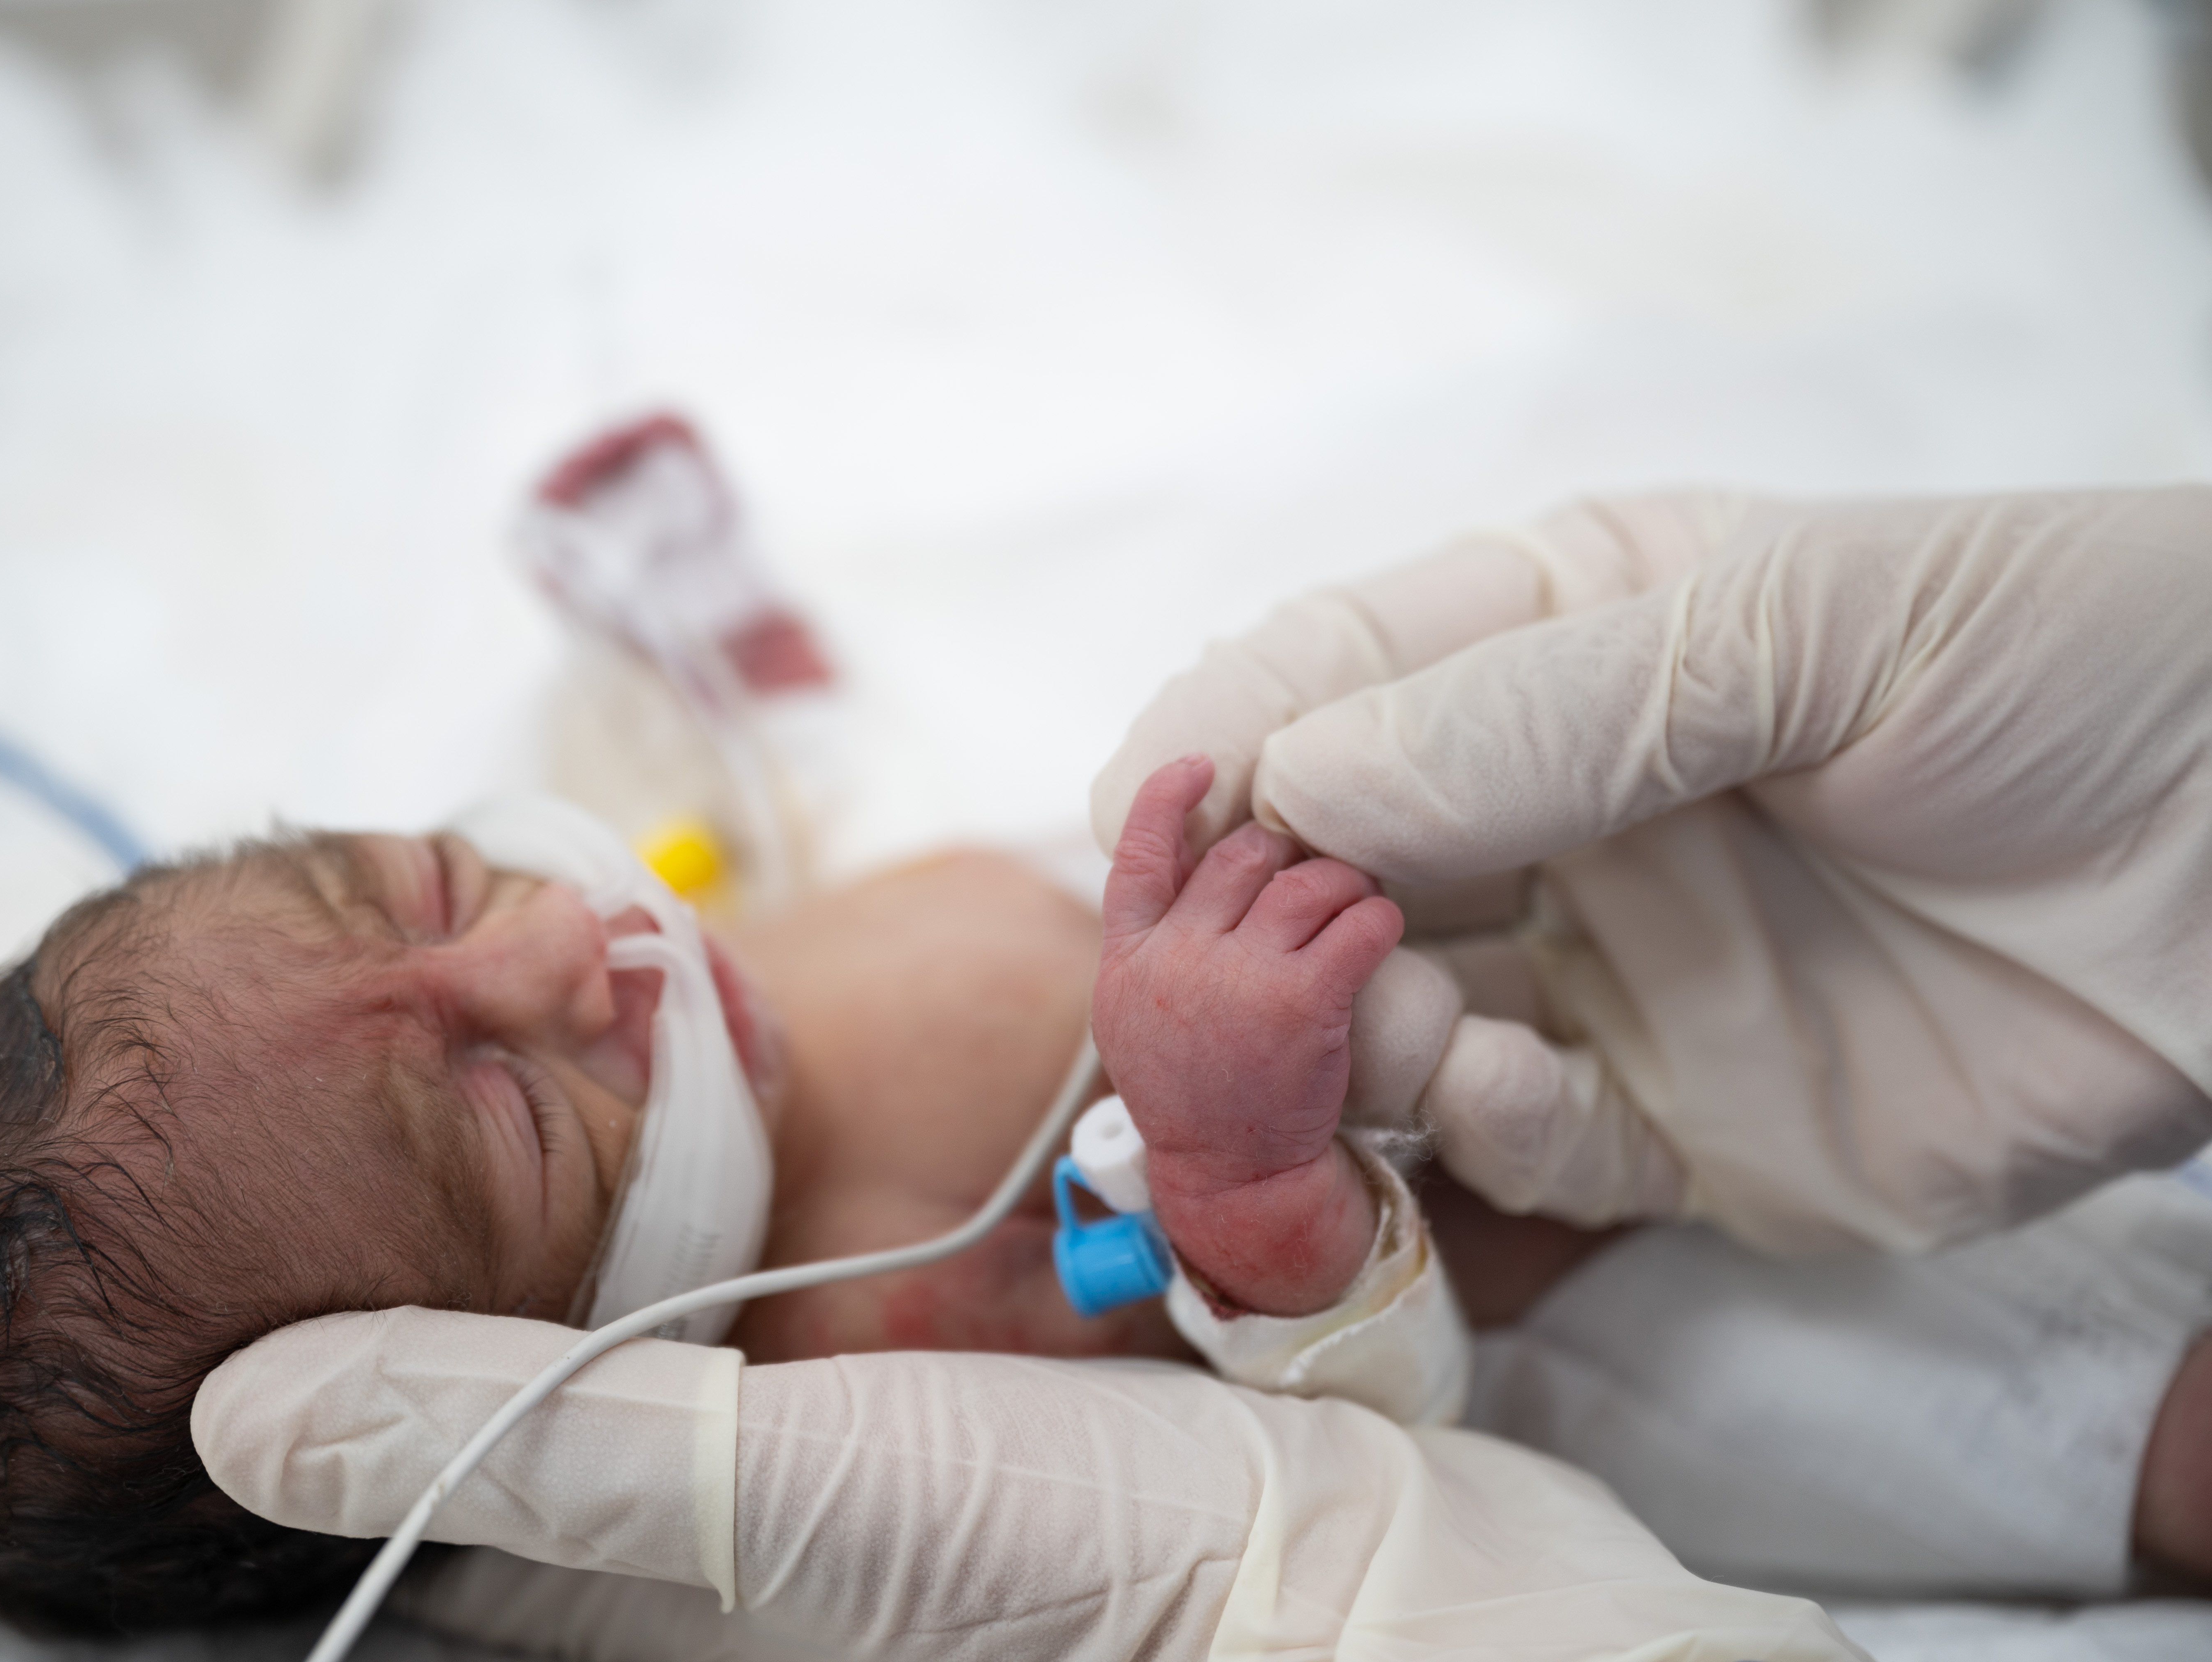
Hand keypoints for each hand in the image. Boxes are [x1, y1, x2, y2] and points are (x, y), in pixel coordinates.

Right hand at [1093, 755, 1403, 1314]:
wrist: (1233, 1178)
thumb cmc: (1192, 1095)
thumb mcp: (1135, 1018)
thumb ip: (1153, 946)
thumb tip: (1191, 872)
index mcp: (1129, 960)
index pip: (1139, 856)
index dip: (1167, 800)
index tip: (1198, 766)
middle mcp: (1179, 958)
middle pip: (1243, 855)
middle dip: (1285, 856)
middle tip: (1311, 882)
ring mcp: (1240, 977)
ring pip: (1308, 881)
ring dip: (1342, 884)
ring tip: (1353, 906)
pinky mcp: (1305, 1001)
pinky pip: (1359, 923)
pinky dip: (1377, 919)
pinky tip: (1377, 933)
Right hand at [1222, 488, 2211, 1252]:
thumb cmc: (2063, 667)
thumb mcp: (1799, 628)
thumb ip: (1538, 708)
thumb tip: (1285, 787)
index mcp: (1551, 646)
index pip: (1313, 690)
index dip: (1214, 758)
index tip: (1150, 826)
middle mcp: (1546, 813)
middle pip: (1315, 878)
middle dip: (1246, 928)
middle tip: (1215, 979)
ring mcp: (1606, 974)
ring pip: (1386, 1027)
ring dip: (1347, 1039)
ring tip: (1384, 1027)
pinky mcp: (1678, 1127)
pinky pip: (1521, 1150)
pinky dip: (1482, 1133)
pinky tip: (1511, 1095)